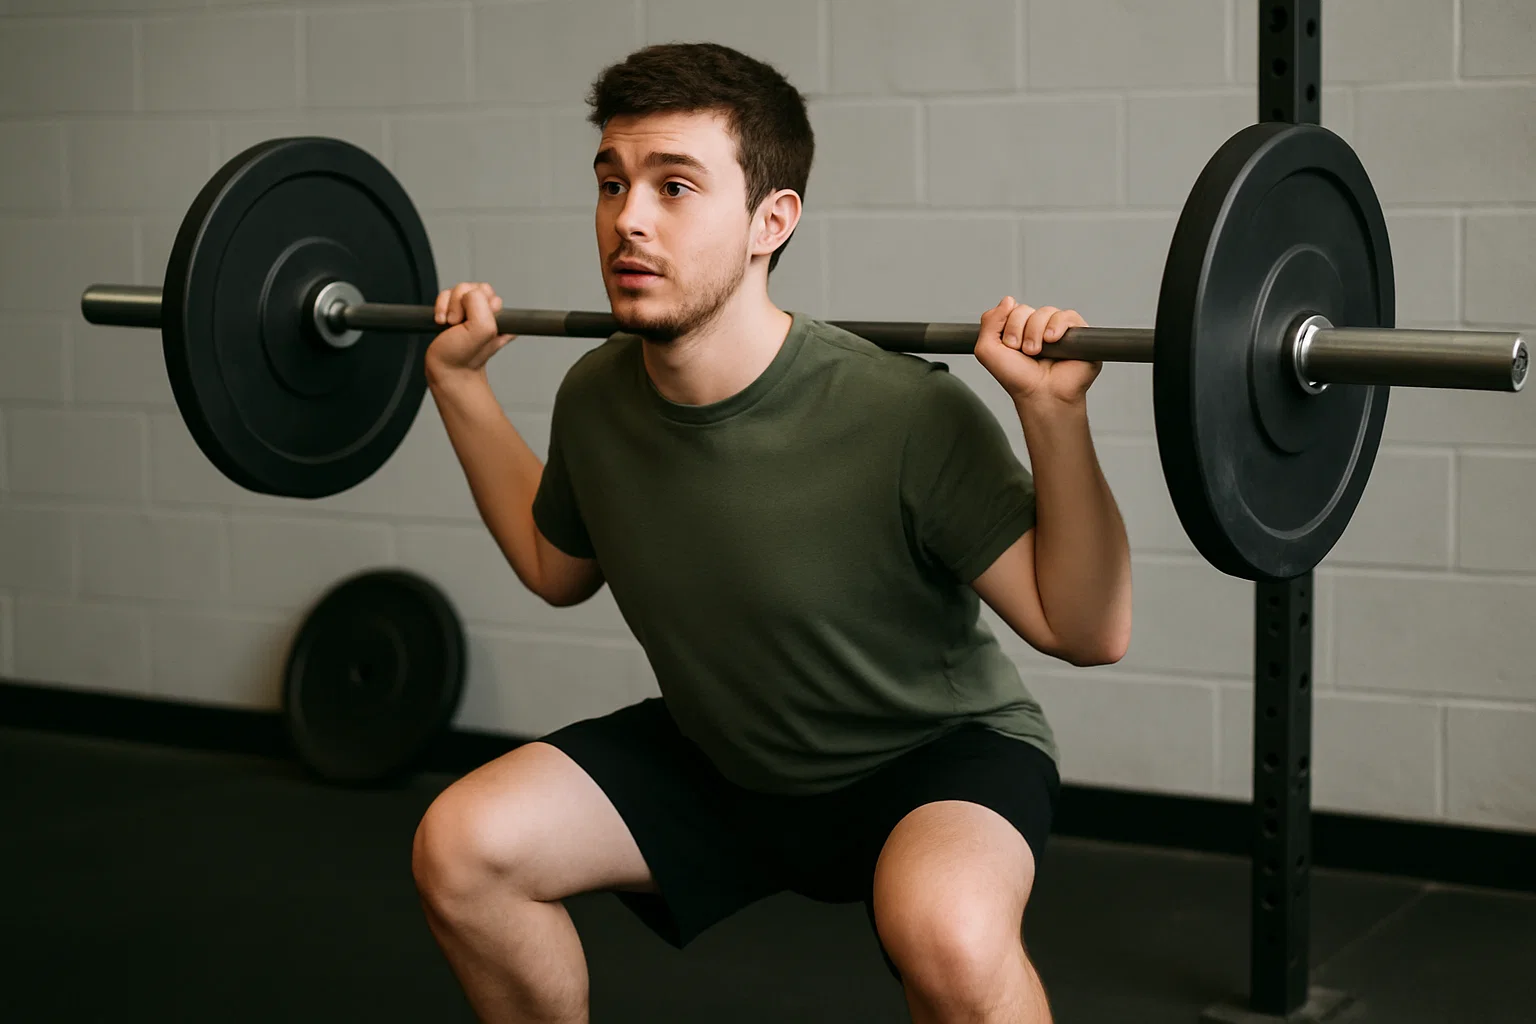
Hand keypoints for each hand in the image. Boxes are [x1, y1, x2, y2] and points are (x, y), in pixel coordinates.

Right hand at [425, 282, 516, 383]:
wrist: (448, 372)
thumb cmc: (465, 357)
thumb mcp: (482, 329)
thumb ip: (479, 303)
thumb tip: (467, 293)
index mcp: (500, 316)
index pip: (485, 290)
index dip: (474, 302)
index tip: (471, 321)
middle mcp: (487, 312)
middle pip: (470, 287)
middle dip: (458, 302)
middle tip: (458, 323)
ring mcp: (470, 312)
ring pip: (456, 290)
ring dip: (448, 306)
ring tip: (450, 325)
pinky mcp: (454, 312)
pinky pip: (445, 297)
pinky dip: (439, 307)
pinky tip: (442, 322)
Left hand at [974, 297, 1100, 405]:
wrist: (1040, 395)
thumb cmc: (1017, 379)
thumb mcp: (987, 350)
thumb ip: (989, 321)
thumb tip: (1008, 299)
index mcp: (1018, 330)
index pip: (1011, 309)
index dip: (1008, 325)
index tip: (1010, 347)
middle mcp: (1038, 329)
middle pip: (1025, 309)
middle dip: (1019, 330)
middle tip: (1024, 352)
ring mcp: (1058, 331)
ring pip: (1045, 311)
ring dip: (1036, 332)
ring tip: (1037, 352)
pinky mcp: (1078, 334)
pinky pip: (1068, 316)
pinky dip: (1057, 326)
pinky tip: (1052, 341)